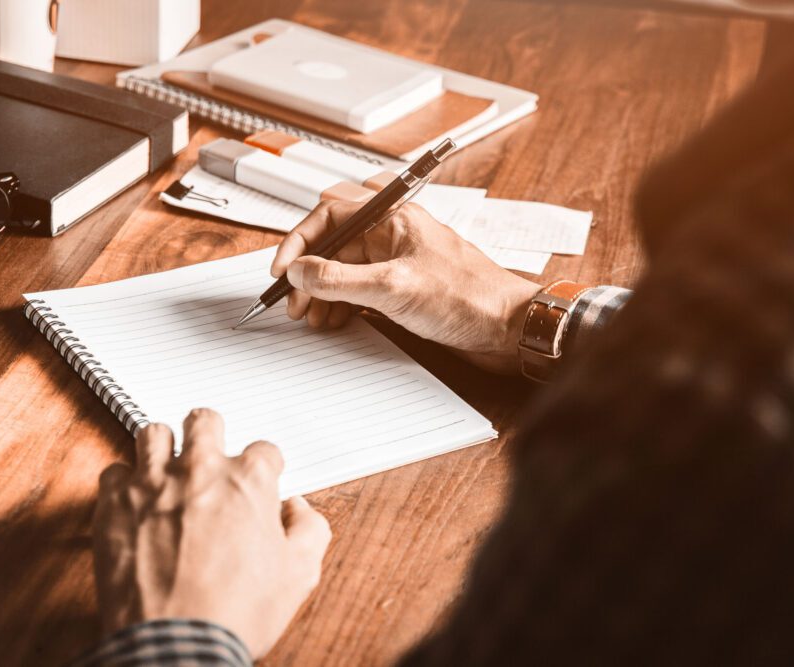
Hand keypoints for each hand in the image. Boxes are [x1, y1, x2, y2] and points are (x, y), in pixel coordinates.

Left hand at [92, 409, 331, 658]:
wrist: (175, 644)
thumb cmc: (235, 613)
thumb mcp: (299, 574)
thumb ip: (310, 530)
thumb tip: (297, 509)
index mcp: (249, 480)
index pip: (264, 450)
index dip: (265, 468)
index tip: (259, 483)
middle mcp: (200, 469)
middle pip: (205, 420)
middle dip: (211, 432)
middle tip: (210, 454)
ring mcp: (153, 483)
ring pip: (153, 433)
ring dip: (163, 448)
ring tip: (167, 469)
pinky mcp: (113, 504)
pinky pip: (113, 472)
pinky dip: (123, 484)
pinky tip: (133, 501)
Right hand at [271, 200, 540, 373]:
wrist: (512, 329)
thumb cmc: (469, 298)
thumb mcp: (393, 288)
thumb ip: (340, 279)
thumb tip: (300, 272)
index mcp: (393, 220)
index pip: (330, 216)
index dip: (299, 241)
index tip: (282, 270)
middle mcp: (394, 237)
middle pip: (335, 247)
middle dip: (310, 276)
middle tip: (296, 305)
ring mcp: (399, 264)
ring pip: (346, 272)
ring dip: (324, 294)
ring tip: (314, 319)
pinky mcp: (406, 291)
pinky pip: (363, 292)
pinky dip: (345, 307)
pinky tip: (336, 322)